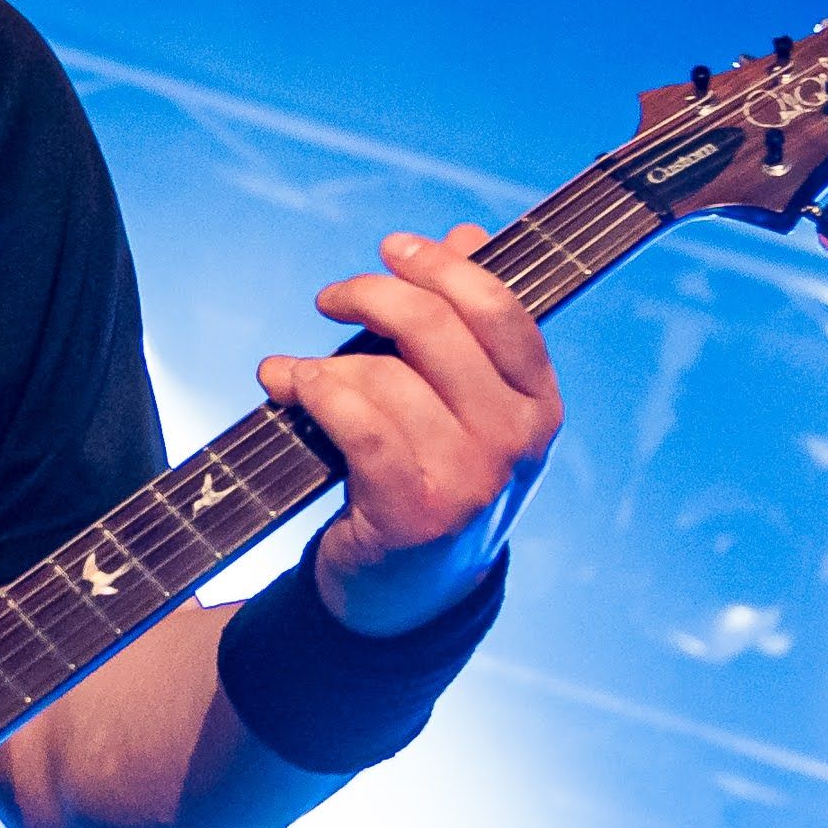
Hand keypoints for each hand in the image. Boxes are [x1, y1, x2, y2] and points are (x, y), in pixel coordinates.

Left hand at [257, 225, 562, 640]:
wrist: (409, 595)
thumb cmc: (433, 479)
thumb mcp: (466, 406)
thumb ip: (467, 325)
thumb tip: (468, 232)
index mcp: (540, 403)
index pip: (500, 307)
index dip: (441, 266)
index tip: (392, 250)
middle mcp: (516, 440)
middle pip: (436, 328)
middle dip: (371, 294)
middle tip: (330, 298)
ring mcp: (469, 478)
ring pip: (384, 375)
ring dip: (324, 363)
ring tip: (296, 373)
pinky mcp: (413, 510)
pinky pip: (353, 419)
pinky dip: (311, 392)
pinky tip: (287, 388)